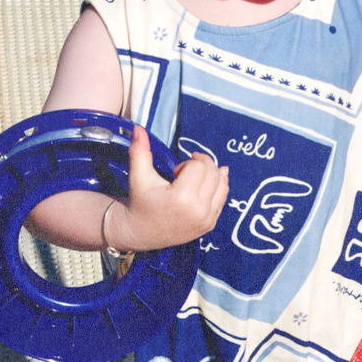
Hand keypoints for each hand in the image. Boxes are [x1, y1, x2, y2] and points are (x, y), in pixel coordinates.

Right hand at [108, 125, 228, 251]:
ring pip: (222, 184)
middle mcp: (198, 211)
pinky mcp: (210, 224)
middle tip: (183, 173)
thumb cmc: (141, 203)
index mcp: (181, 198)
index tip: (175, 172)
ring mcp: (206, 219)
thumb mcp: (138, 177)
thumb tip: (138, 128)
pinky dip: (217, 187)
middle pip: (214, 173)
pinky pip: (222, 198)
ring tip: (193, 179)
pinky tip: (204, 185)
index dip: (187, 163)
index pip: (199, 166)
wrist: (141, 232)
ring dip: (211, 175)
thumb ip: (139, 151)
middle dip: (201, 166)